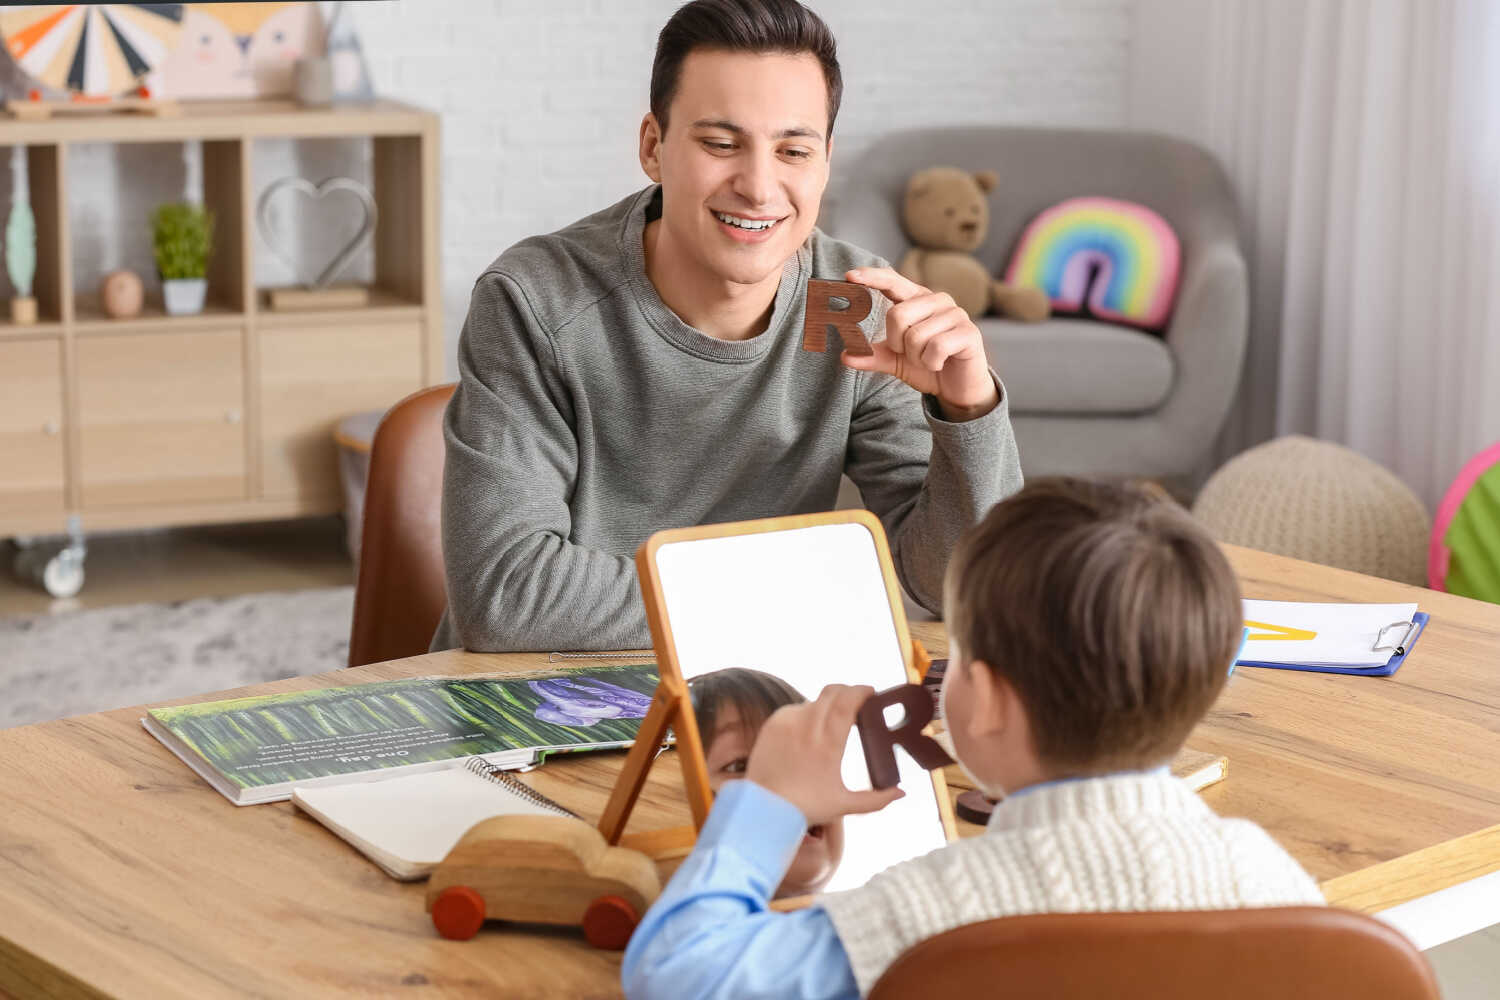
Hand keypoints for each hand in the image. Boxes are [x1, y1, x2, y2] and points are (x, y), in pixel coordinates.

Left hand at [745, 684, 903, 826]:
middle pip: (832, 692)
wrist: (763, 808)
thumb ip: (876, 800)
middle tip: (856, 699)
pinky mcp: (772, 724)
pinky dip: (806, 714)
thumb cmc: (804, 808)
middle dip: (847, 691)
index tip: (870, 691)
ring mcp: (787, 723)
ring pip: (813, 701)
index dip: (861, 691)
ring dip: (826, 705)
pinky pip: (794, 709)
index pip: (847, 702)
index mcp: (828, 743)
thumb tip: (901, 794)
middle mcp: (807, 727)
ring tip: (833, 720)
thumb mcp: (843, 806)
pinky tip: (810, 729)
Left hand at [842, 267, 999, 421]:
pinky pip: (936, 347)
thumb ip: (872, 355)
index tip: (849, 276)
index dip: (872, 277)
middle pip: (897, 315)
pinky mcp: (969, 332)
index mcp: (917, 299)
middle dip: (897, 344)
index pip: (892, 281)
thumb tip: (845, 356)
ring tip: (928, 360)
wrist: (958, 388)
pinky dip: (931, 363)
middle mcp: (937, 300)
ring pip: (916, 336)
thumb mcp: (895, 360)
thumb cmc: (927, 366)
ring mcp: (955, 314)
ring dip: (916, 358)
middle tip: (911, 354)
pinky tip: (939, 364)